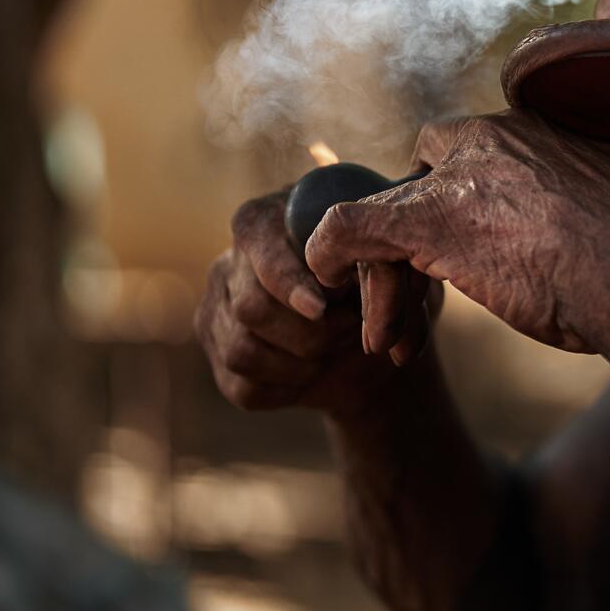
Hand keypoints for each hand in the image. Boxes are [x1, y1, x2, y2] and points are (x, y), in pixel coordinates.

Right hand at [195, 189, 432, 418]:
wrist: (372, 344)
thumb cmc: (383, 288)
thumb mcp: (393, 268)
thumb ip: (378, 260)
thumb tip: (365, 267)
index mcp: (266, 221)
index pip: (259, 246)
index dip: (287, 281)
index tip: (320, 308)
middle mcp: (230, 262)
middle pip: (251, 306)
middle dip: (310, 332)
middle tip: (352, 333)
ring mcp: (216, 309)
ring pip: (242, 351)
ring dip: (301, 363)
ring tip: (336, 351)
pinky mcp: (217, 353)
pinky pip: (243, 387)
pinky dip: (286, 389)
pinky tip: (312, 375)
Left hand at [304, 111, 609, 359]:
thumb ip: (573, 214)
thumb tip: (583, 239)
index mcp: (538, 136)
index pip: (463, 158)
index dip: (446, 210)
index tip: (445, 262)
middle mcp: (494, 139)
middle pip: (418, 182)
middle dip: (405, 242)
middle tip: (404, 306)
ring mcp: (459, 177)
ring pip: (387, 212)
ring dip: (379, 274)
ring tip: (387, 335)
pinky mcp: (429, 219)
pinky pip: (348, 226)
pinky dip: (329, 252)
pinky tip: (321, 279)